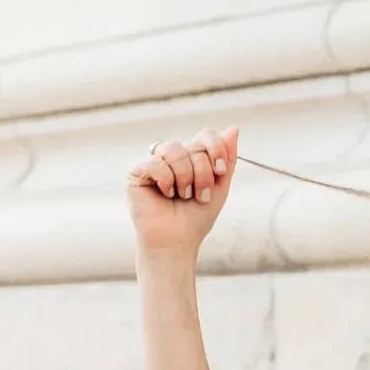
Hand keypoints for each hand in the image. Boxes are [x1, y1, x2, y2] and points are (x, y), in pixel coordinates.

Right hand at [126, 125, 238, 258]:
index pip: (205, 135)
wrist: (177, 241)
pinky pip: (154, 162)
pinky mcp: (136, 172)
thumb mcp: (220, 187)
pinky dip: (165, 180)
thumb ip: (227, 159)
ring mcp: (154, 162)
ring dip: (185, 176)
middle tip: (199, 195)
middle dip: (202, 173)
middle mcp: (172, 157)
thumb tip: (233, 128)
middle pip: (193, 145)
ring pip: (173, 149)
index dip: (215, 148)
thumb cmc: (195, 218)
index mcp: (192, 158)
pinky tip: (165, 194)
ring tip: (183, 195)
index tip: (220, 171)